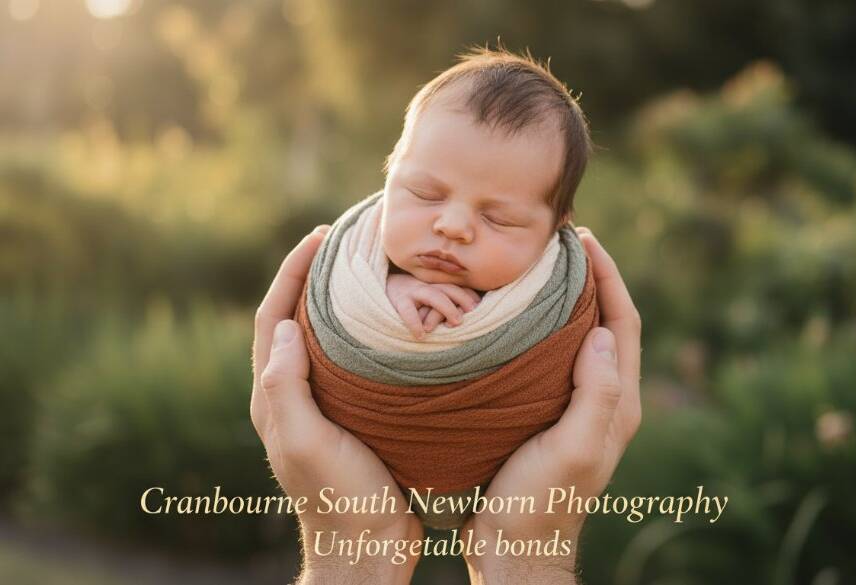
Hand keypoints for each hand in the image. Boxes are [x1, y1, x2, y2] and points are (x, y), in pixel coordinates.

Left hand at [251, 226, 422, 584]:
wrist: (367, 544)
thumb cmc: (340, 495)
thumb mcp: (307, 442)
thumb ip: (285, 388)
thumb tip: (285, 327)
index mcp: (274, 396)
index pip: (273, 318)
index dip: (291, 272)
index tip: (318, 236)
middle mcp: (292, 393)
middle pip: (294, 317)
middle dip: (312, 274)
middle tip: (342, 240)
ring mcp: (323, 402)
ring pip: (324, 335)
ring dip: (336, 297)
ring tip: (365, 266)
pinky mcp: (352, 412)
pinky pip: (351, 357)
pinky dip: (363, 329)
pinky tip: (389, 319)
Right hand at [385, 272, 480, 338]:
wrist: (382, 287)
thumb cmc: (411, 297)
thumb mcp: (429, 296)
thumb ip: (445, 302)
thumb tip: (469, 314)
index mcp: (435, 284)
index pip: (457, 286)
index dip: (470, 295)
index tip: (481, 306)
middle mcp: (426, 285)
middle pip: (449, 288)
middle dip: (464, 298)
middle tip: (474, 312)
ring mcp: (412, 291)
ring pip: (433, 295)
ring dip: (447, 308)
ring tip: (457, 323)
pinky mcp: (398, 301)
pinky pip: (408, 311)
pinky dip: (415, 323)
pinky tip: (421, 335)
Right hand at [461, 226, 641, 583]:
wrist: (513, 544)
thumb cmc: (539, 500)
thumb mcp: (572, 448)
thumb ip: (596, 394)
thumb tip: (602, 333)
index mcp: (618, 403)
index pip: (624, 323)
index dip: (610, 277)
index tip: (585, 241)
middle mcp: (605, 399)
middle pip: (607, 323)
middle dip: (592, 278)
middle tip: (563, 243)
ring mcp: (578, 405)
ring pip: (580, 337)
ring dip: (568, 299)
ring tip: (540, 268)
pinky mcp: (549, 412)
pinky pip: (554, 356)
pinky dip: (543, 326)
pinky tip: (516, 316)